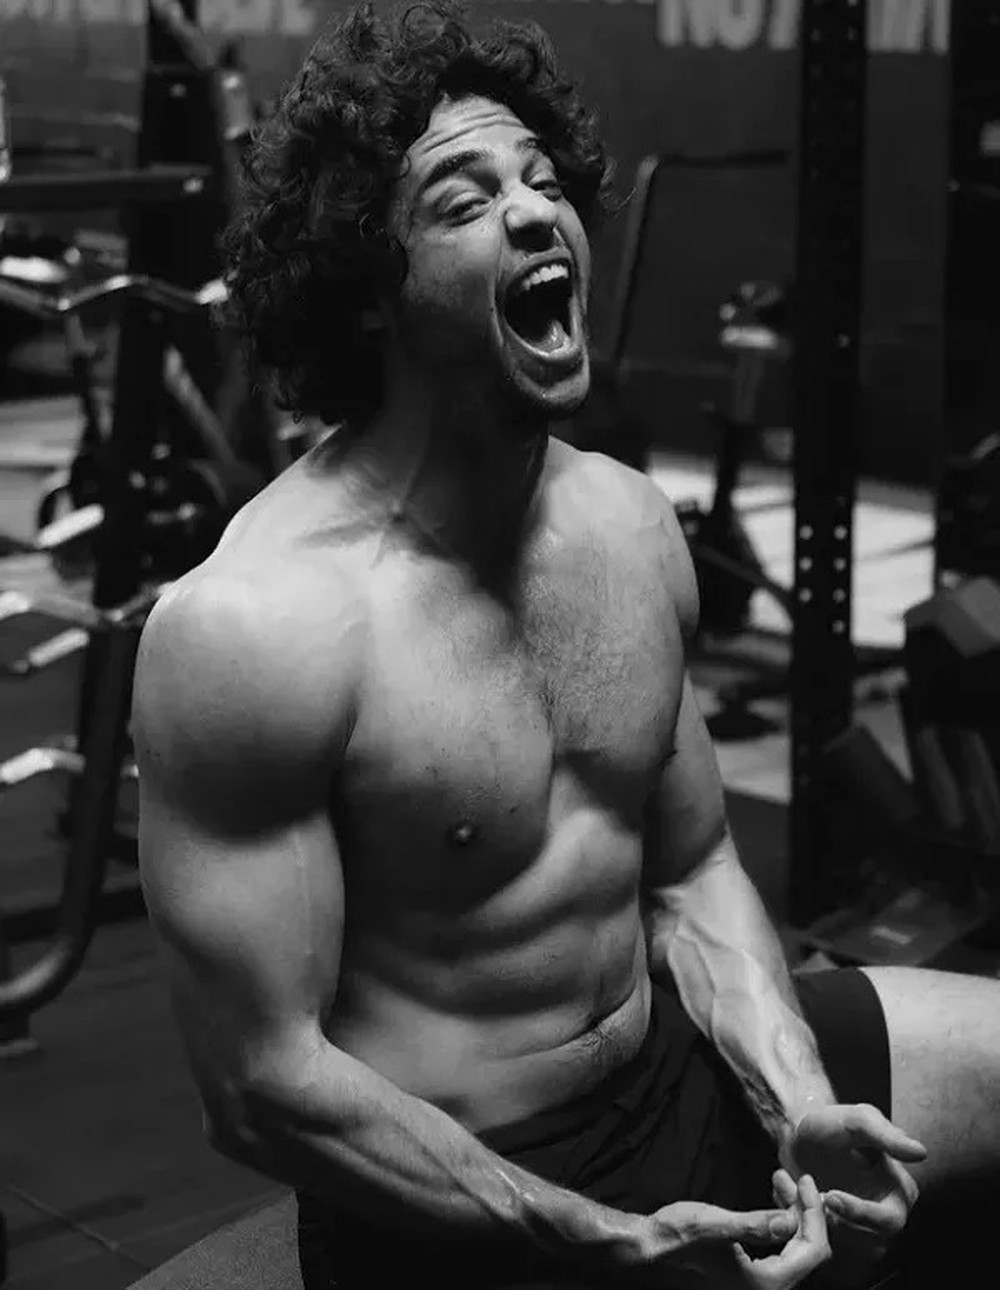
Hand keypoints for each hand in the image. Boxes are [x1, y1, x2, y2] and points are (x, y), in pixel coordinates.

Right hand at [628, 1176, 829, 1288]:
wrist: (655, 1244)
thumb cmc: (679, 1235)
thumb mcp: (716, 1225)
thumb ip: (754, 1225)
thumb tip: (789, 1221)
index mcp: (767, 1283)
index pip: (812, 1249)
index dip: (813, 1213)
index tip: (806, 1180)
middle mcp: (771, 1288)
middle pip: (808, 1249)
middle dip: (803, 1209)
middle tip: (790, 1177)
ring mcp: (764, 1282)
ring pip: (797, 1246)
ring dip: (792, 1212)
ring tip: (780, 1180)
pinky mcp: (757, 1272)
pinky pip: (784, 1247)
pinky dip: (782, 1221)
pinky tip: (773, 1199)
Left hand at [779, 1103, 924, 1279]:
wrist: (797, 1127)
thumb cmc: (832, 1122)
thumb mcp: (859, 1121)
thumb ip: (887, 1136)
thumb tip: (920, 1152)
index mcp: (898, 1193)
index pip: (889, 1220)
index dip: (861, 1213)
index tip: (831, 1196)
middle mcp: (881, 1216)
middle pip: (865, 1243)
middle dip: (832, 1222)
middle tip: (809, 1196)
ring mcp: (854, 1227)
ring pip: (837, 1245)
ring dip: (810, 1219)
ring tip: (792, 1185)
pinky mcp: (827, 1231)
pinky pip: (813, 1240)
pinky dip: (794, 1219)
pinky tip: (786, 1190)